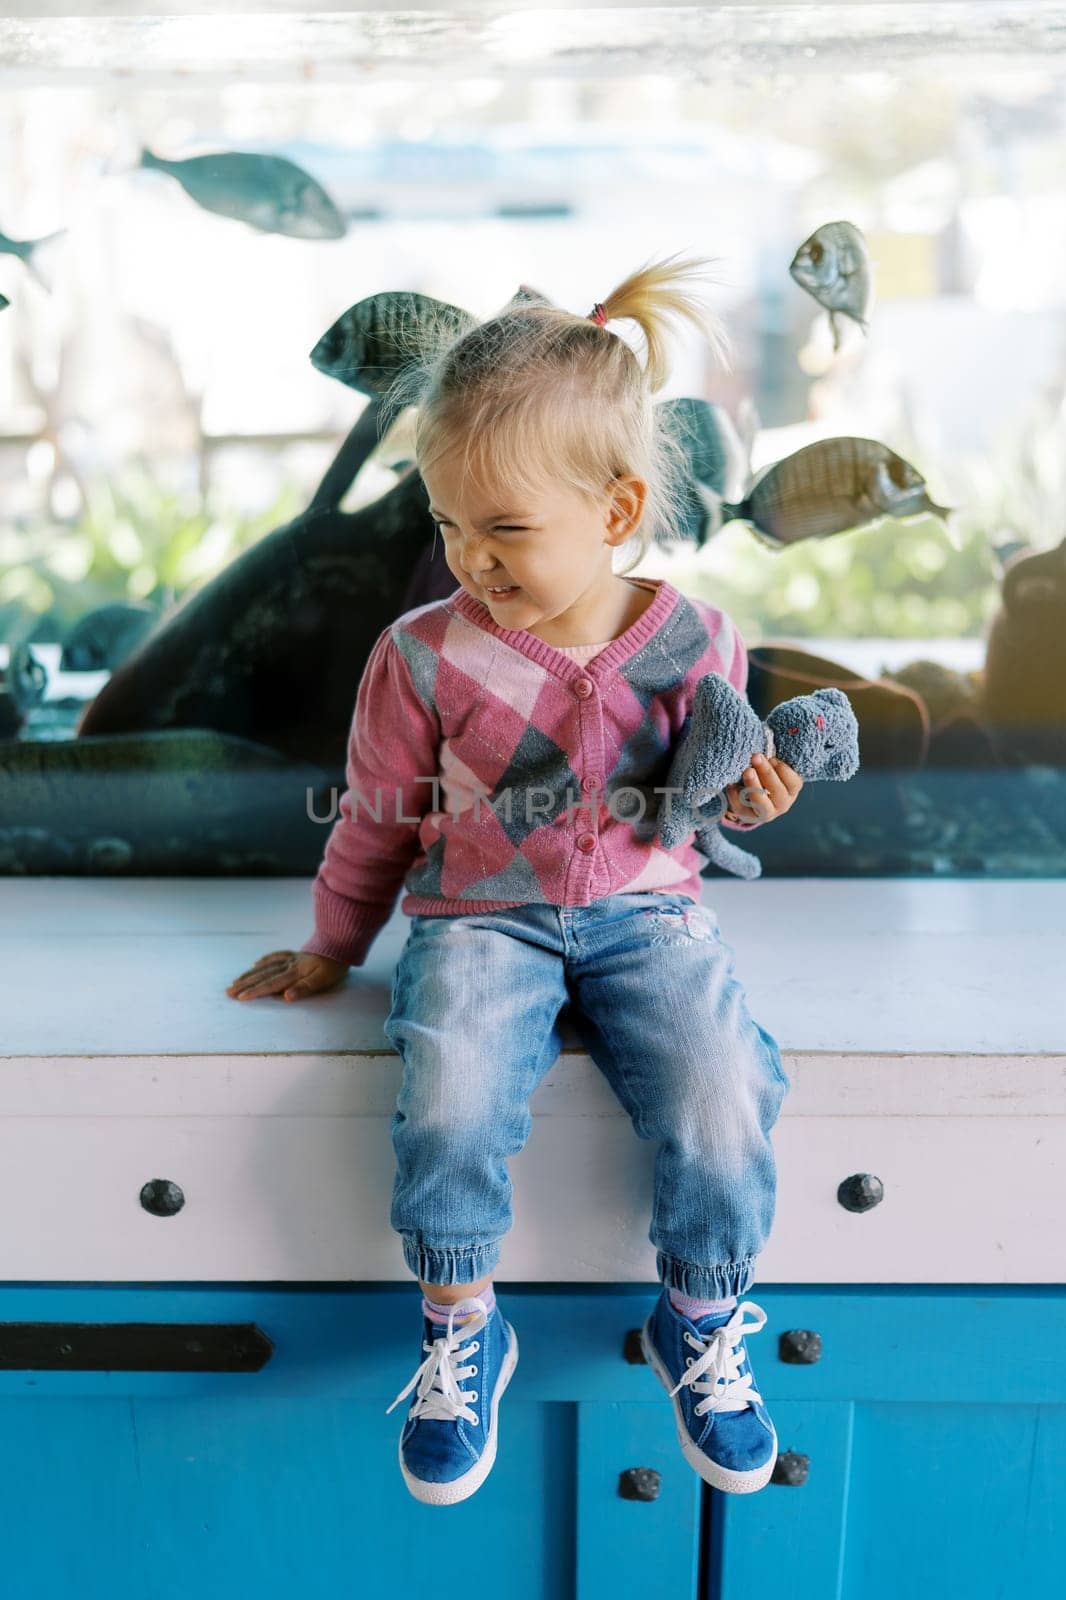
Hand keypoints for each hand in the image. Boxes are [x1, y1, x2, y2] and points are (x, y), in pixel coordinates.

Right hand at [226, 949, 348, 1001]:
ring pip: (266, 966)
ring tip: (236, 981)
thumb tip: (286, 997)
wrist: (342, 944)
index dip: (255, 991)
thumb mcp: (323, 981)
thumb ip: (304, 988)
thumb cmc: (333, 967)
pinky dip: (265, 960)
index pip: (271, 984)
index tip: (240, 997)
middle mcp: (289, 964)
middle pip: (263, 975)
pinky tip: (256, 964)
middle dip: (245, 984)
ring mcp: (291, 958)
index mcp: (294, 973)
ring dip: (250, 974)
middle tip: (228, 992)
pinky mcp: (296, 954)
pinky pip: (276, 956)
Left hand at [722, 753, 803, 827]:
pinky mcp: (748, 816)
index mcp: (791, 790)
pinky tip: (731, 784)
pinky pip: (742, 808)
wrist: (752, 797)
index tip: (772, 758)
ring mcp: (766, 813)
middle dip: (767, 773)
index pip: (794, 783)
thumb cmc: (765, 774)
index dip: (783, 770)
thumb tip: (765, 736)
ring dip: (754, 786)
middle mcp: (782, 803)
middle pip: (778, 792)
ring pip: (762, 804)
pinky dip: (735, 795)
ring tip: (746, 771)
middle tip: (756, 756)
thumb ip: (771, 757)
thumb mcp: (773, 766)